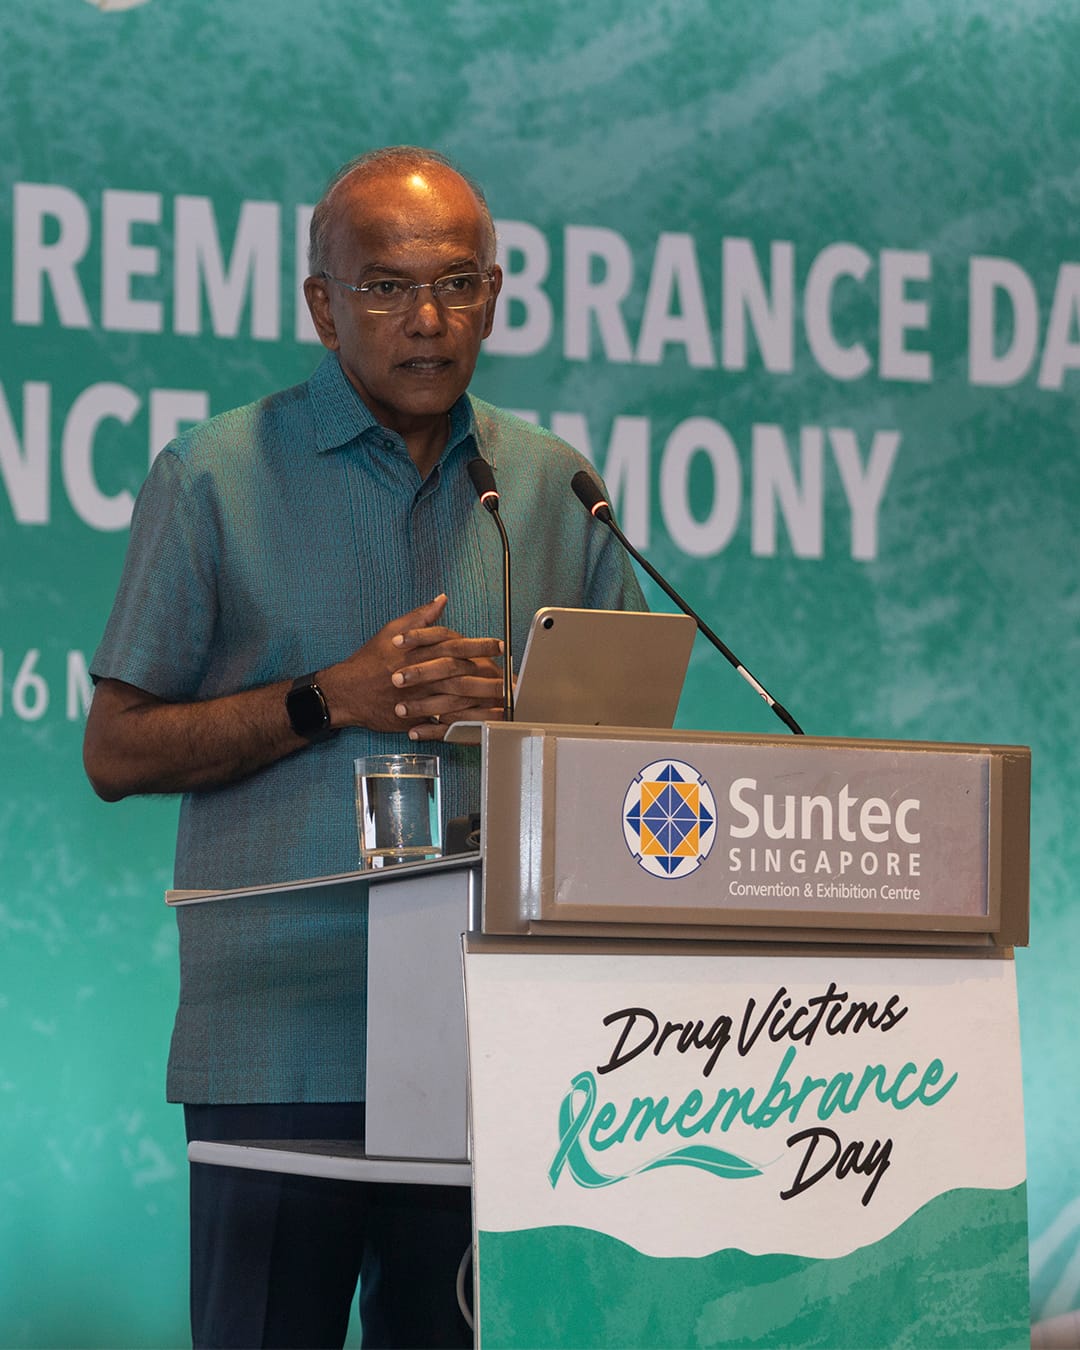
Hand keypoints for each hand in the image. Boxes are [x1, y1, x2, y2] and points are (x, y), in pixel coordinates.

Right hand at [320, 595, 504, 735]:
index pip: (457, 645)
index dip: (481, 646)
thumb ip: (420, 617)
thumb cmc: (371, 658)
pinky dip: (463, 722)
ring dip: (482, 701)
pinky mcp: (416, 716)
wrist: (347, 691)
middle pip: (462, 674)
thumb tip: (441, 600)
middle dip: (489, 676)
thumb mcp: (393, 630)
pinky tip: (482, 723)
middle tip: (510, 677)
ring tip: (504, 701)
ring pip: (457, 699)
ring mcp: (419, 697)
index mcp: (419, 650)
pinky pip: (443, 722)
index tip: (499, 646)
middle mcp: (422, 673)